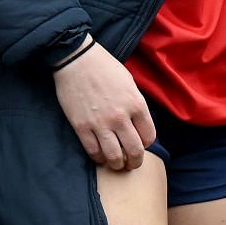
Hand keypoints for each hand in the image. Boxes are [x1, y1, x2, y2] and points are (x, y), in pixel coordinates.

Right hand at [53, 38, 155, 170]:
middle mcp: (121, 117)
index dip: (146, 144)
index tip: (140, 143)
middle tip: (131, 163)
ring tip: (116, 163)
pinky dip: (98, 158)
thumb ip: (135, 104)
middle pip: (135, 151)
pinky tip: (100, 155)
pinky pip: (93, 151)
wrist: (76, 59)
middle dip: (135, 162)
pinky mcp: (82, 126)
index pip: (149, 137)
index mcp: (136, 104)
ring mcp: (100, 123)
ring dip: (117, 164)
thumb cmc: (104, 67)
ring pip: (114, 156)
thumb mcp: (129, 82)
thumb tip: (137, 123)